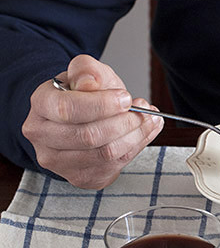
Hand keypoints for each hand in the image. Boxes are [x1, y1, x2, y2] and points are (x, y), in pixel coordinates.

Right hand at [22, 54, 163, 188]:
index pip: (68, 109)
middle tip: (144, 111)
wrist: (83, 117)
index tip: (126, 98)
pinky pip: (114, 166)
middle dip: (125, 122)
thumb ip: (87, 70)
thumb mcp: (88, 73)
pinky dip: (136, 147)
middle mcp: (43, 136)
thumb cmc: (85, 94)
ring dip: (136, 135)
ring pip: (106, 153)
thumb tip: (89, 83)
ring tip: (150, 119)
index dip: (103, 105)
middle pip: (89, 136)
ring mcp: (59, 161)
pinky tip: (144, 133)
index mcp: (41, 105)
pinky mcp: (80, 177)